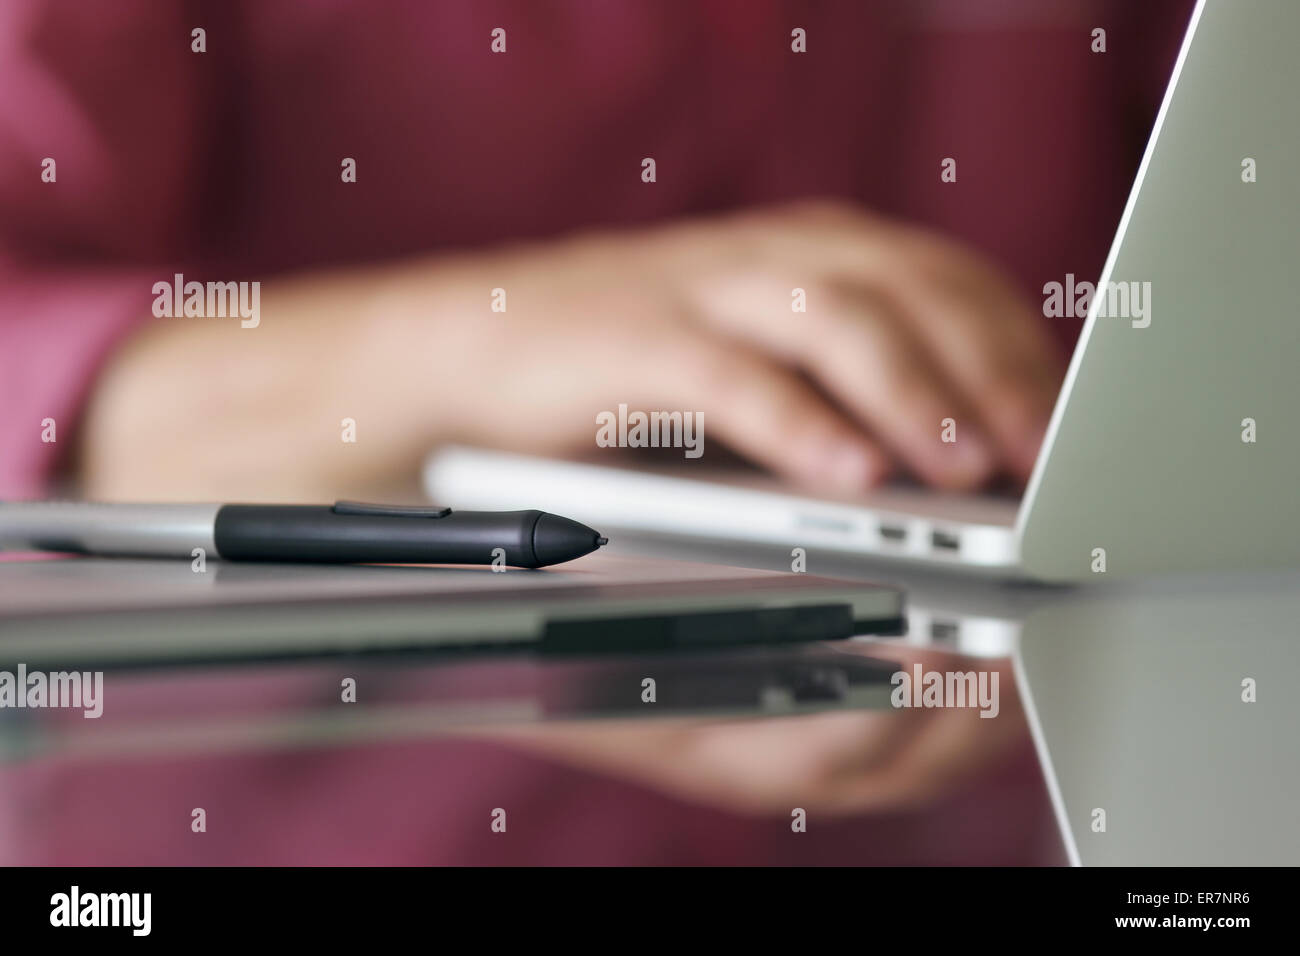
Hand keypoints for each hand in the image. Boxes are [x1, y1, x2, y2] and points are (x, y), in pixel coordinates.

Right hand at [79, 199, 1062, 499]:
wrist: (447, 367)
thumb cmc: (606, 388)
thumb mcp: (742, 383)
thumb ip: (833, 396)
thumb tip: (942, 456)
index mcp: (801, 263)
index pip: (944, 284)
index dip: (1015, 353)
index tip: (1069, 434)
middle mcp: (759, 260)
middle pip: (911, 288)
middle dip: (989, 371)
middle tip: (1045, 464)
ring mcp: (691, 291)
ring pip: (834, 314)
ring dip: (910, 388)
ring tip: (968, 471)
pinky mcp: (623, 339)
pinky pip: (725, 374)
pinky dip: (794, 423)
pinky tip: (847, 478)